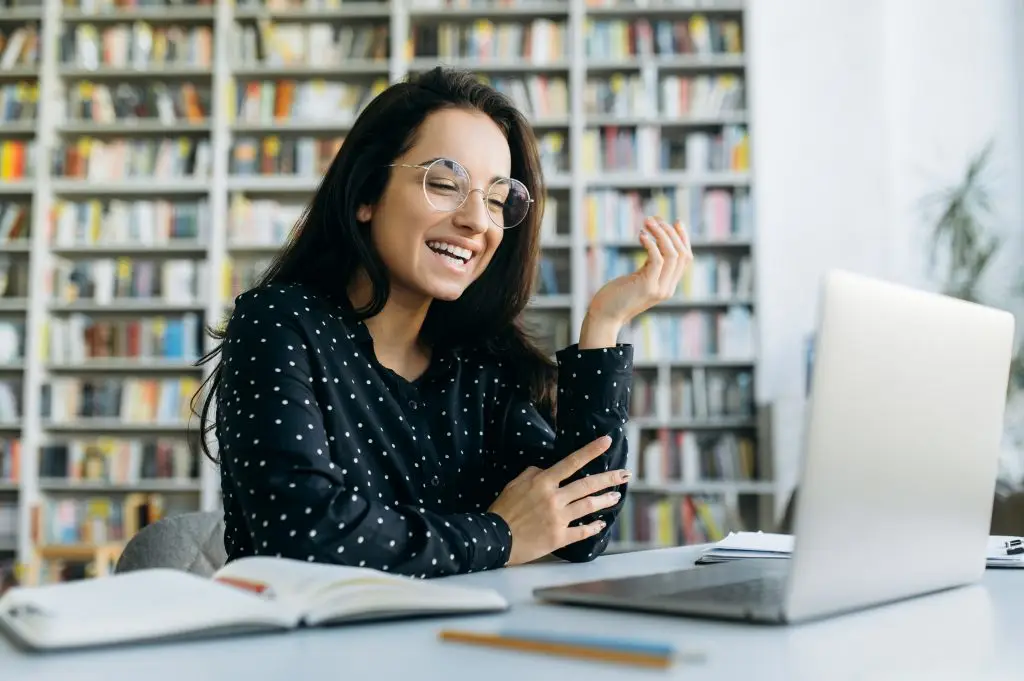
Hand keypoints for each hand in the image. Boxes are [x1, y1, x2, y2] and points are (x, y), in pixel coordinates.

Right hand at [488, 435, 630, 565]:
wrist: (495, 538)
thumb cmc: (503, 510)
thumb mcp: (514, 485)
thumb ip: (532, 474)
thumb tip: (546, 469)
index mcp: (543, 483)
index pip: (572, 462)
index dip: (591, 451)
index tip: (607, 441)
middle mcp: (555, 498)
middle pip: (588, 485)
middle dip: (609, 478)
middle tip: (625, 474)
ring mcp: (559, 519)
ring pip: (589, 506)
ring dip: (605, 500)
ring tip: (616, 497)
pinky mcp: (559, 537)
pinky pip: (582, 532)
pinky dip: (593, 528)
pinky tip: (601, 525)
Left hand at [584, 216, 692, 329]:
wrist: (605, 316)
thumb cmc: (617, 295)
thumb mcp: (639, 277)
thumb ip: (650, 265)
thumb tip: (655, 241)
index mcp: (668, 285)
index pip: (686, 258)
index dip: (684, 238)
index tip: (677, 221)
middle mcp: (668, 288)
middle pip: (682, 254)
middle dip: (670, 232)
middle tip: (655, 219)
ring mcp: (659, 288)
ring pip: (672, 254)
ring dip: (661, 234)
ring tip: (648, 222)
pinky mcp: (647, 286)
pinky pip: (657, 259)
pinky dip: (651, 244)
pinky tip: (641, 235)